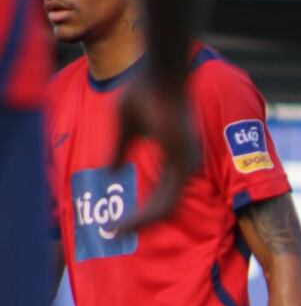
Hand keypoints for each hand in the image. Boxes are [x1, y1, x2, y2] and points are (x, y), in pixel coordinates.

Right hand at [110, 75, 199, 231]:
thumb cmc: (145, 89)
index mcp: (176, 154)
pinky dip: (146, 215)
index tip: (118, 221)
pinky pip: (166, 201)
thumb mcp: (125, 126)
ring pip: (166, 207)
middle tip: (116, 232)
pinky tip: (126, 221)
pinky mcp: (182, 163)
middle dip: (141, 221)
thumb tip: (109, 174)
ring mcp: (186, 164)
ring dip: (141, 222)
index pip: (162, 193)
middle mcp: (186, 162)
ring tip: (116, 230)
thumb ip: (120, 149)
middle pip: (165, 205)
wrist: (160, 73)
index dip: (141, 210)